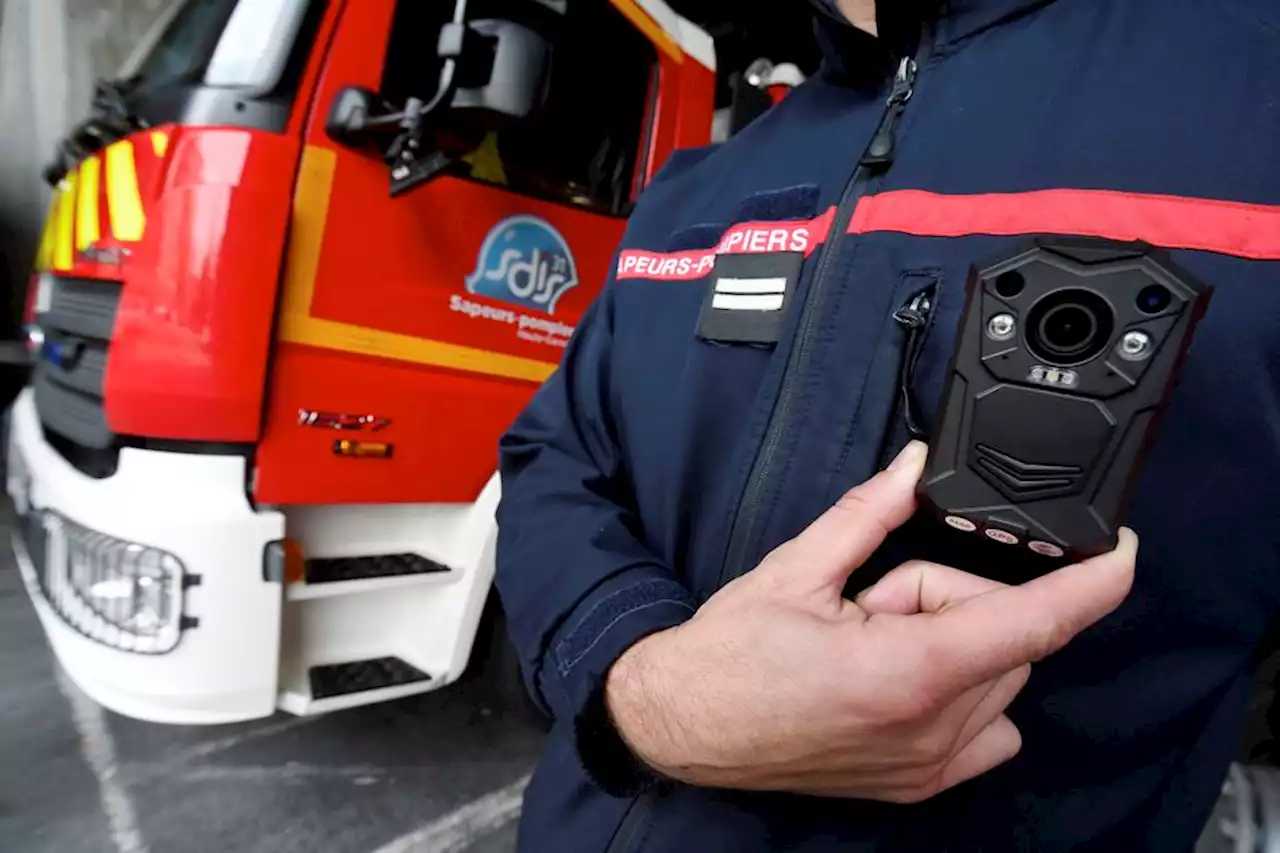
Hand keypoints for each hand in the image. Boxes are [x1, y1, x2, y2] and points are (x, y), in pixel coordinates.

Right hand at [605, 441, 1137, 802]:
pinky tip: (903, 679)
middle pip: (1000, 634)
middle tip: (874, 601)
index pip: (1029, 623)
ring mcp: (928, 763)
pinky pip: (991, 724)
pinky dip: (967, 688)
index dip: (1091, 584)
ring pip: (997, 674)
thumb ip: (868, 514)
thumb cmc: (729, 657)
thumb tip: (913, 466)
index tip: (1121, 552)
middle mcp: (928, 728)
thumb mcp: (795, 570)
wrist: (683, 725)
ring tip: (870, 641)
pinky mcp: (921, 782)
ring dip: (953, 642)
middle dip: (950, 597)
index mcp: (903, 672)